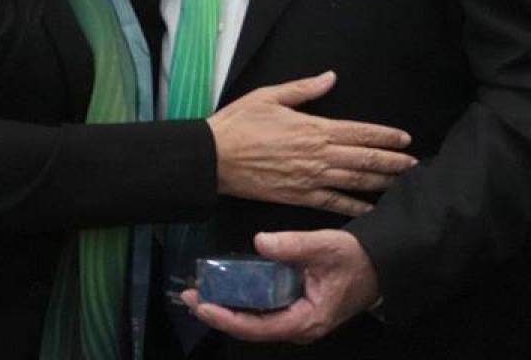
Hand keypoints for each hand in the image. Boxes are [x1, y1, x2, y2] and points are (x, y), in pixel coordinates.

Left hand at [182, 229, 378, 343]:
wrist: (378, 265)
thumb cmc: (354, 258)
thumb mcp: (324, 247)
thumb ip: (292, 246)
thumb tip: (259, 242)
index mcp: (306, 320)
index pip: (259, 327)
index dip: (229, 318)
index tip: (204, 305)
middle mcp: (298, 326)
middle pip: (252, 327)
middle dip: (219, 314)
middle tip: (190, 297)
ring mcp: (295, 317)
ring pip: (255, 319)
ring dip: (227, 307)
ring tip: (199, 293)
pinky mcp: (294, 306)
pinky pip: (263, 309)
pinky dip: (242, 299)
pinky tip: (226, 286)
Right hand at [207, 71, 414, 215]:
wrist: (215, 158)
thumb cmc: (240, 123)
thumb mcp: (269, 96)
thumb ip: (304, 89)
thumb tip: (330, 78)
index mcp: (313, 128)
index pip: (358, 132)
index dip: (384, 135)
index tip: (404, 138)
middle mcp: (317, 155)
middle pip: (364, 159)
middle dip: (392, 161)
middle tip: (415, 164)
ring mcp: (310, 179)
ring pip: (355, 181)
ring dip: (381, 182)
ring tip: (403, 183)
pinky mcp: (299, 197)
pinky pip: (335, 204)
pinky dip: (356, 207)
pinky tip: (372, 210)